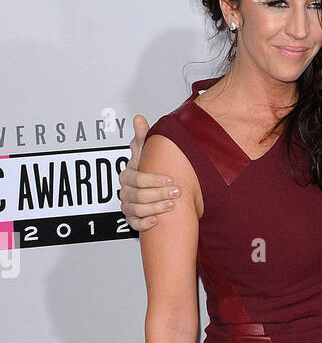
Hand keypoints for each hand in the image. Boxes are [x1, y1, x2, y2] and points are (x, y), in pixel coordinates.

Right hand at [118, 114, 178, 230]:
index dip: (154, 180)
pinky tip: (156, 221)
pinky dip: (144, 224)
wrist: (154, 188)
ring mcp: (128, 206)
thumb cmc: (149, 169)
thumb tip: (139, 118)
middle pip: (138, 195)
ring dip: (155, 208)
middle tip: (176, 192)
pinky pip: (134, 224)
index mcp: (127, 175)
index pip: (136, 178)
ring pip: (137, 210)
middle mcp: (125, 191)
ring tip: (171, 206)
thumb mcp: (147, 152)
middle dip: (159, 194)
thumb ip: (143, 137)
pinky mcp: (132, 219)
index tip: (171, 178)